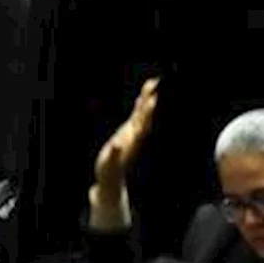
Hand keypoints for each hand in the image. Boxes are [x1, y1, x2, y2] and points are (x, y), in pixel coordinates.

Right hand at [94, 78, 158, 201]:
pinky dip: (139, 107)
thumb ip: (114, 154)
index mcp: (132, 140)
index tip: (152, 99)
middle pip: (144, 114)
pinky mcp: (127, 134)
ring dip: (146, 99)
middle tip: (154, 83)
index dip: (146, 111)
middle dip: (148, 99)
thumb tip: (117, 145)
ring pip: (141, 113)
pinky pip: (134, 117)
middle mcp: (135, 135)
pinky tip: (142, 99)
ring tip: (151, 84)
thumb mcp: (109, 164)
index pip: (142, 123)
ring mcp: (132, 134)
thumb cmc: (109, 171)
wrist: (111, 179)